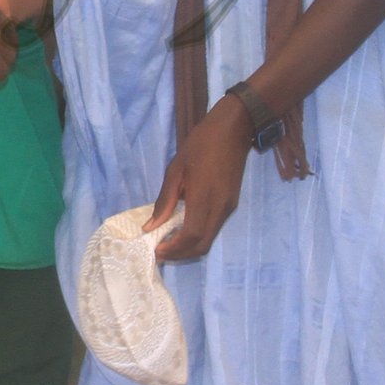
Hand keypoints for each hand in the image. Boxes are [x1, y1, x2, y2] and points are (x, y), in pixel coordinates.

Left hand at [151, 100, 252, 260]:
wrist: (233, 129)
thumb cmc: (201, 145)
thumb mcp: (176, 170)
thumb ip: (164, 201)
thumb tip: (150, 226)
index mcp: (204, 198)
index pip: (191, 236)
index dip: (173, 248)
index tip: (156, 250)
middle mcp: (219, 208)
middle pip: (201, 245)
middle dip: (180, 254)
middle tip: (160, 252)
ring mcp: (228, 208)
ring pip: (209, 239)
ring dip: (188, 247)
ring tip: (168, 242)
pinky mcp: (231, 204)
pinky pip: (213, 228)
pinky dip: (197, 236)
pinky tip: (182, 229)